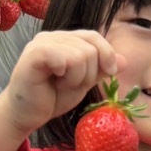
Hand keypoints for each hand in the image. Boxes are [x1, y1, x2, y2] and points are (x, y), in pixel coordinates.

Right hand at [0, 30, 120, 150]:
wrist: (26, 115)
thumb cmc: (53, 96)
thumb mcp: (84, 81)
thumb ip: (101, 69)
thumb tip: (124, 61)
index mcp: (65, 39)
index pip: (94, 36)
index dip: (107, 54)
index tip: (110, 73)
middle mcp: (52, 36)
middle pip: (91, 48)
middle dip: (89, 73)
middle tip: (69, 84)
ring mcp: (41, 43)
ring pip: (81, 55)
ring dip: (76, 78)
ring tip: (60, 84)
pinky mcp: (33, 54)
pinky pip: (65, 58)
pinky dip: (67, 75)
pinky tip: (54, 81)